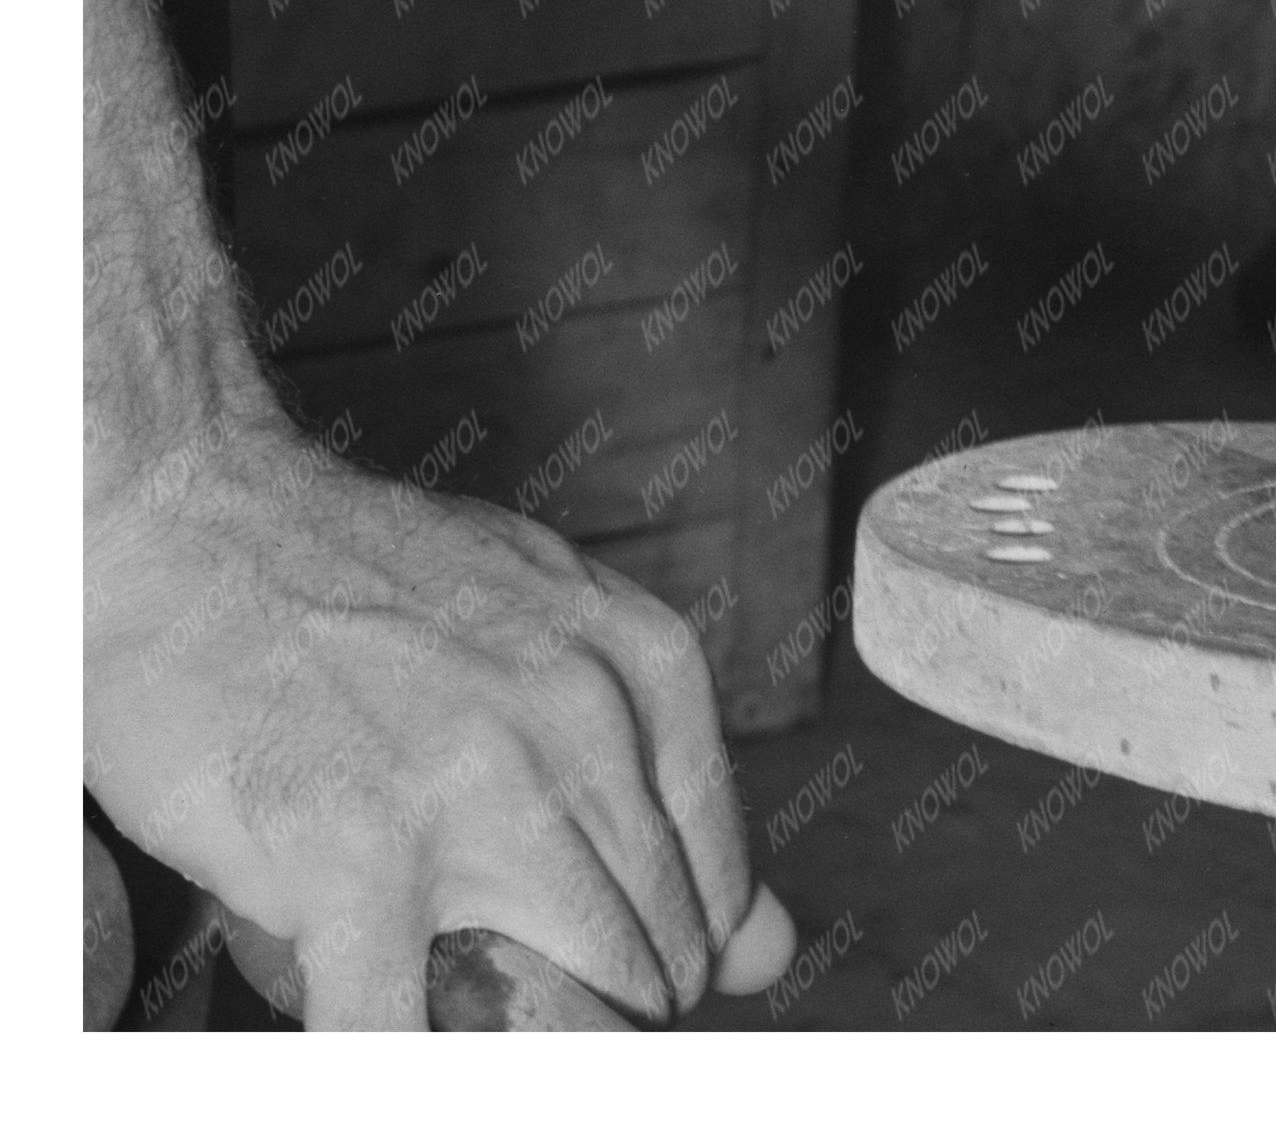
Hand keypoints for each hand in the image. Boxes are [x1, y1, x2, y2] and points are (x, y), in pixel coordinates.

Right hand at [87, 400, 794, 1028]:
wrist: (192, 518)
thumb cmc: (353, 578)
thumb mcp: (544, 623)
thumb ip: (656, 772)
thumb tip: (769, 954)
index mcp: (639, 666)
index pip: (716, 873)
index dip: (674, 947)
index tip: (626, 973)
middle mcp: (582, 727)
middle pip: (651, 944)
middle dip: (607, 1004)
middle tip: (538, 1004)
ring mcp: (475, 797)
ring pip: (567, 1001)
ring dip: (534, 1046)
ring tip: (476, 1022)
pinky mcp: (356, 861)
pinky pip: (400, 1037)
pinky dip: (405, 1072)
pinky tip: (392, 1058)